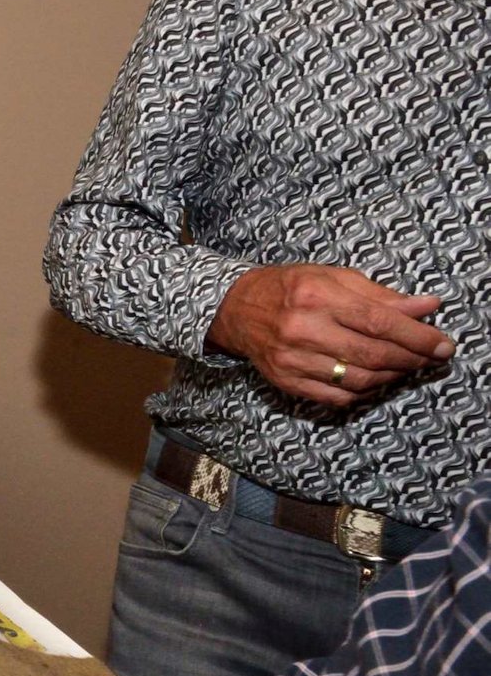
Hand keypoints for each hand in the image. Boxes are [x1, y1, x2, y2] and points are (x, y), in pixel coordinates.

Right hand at [208, 265, 452, 406]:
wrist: (233, 309)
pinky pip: (335, 397)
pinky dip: (362, 391)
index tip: (442, 344)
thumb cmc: (288, 288)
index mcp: (317, 297)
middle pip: (371, 353)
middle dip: (411, 358)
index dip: (416, 335)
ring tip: (404, 365)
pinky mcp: (286, 381)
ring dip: (390, 375)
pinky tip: (373, 378)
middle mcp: (302, 330)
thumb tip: (427, 307)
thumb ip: (380, 295)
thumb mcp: (333, 278)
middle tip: (432, 357)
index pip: (378, 321)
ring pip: (357, 379)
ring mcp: (292, 360)